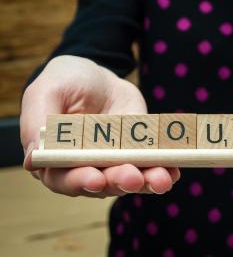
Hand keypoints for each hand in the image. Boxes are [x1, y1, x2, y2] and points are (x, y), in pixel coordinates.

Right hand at [21, 55, 179, 197]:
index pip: (64, 179)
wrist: (98, 75)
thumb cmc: (66, 82)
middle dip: (118, 182)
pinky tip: (173, 171)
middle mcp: (86, 166)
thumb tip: (33, 159)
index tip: (96, 179)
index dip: (79, 182)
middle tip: (132, 177)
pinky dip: (164, 169)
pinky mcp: (137, 153)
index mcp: (57, 158)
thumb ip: (37, 121)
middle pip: (102, 184)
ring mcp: (115, 162)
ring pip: (129, 179)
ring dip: (146, 181)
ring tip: (161, 179)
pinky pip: (151, 165)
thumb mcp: (47, 91)